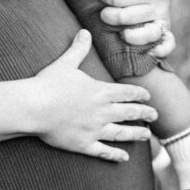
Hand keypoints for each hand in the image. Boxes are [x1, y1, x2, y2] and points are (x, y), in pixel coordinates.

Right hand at [28, 30, 157, 161]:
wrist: (34, 107)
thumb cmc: (48, 84)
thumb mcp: (65, 63)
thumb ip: (78, 49)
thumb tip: (85, 32)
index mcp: (100, 91)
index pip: (127, 92)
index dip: (140, 94)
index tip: (148, 96)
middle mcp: (102, 111)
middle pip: (130, 112)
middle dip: (145, 113)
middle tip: (155, 115)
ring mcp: (94, 129)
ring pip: (122, 133)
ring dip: (137, 134)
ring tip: (147, 135)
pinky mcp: (83, 144)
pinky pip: (103, 152)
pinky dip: (115, 156)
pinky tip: (124, 158)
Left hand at [96, 0, 174, 56]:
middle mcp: (159, 6)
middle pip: (126, 18)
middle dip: (108, 15)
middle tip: (104, 11)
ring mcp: (162, 19)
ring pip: (147, 35)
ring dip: (129, 36)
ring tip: (120, 32)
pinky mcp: (164, 29)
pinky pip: (168, 44)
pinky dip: (161, 51)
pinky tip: (150, 53)